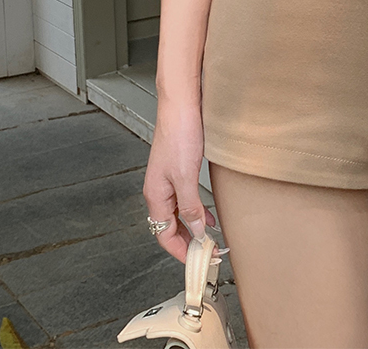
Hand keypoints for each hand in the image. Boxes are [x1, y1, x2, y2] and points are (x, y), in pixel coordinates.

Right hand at [142, 95, 217, 263]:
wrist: (182, 105)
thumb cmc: (180, 135)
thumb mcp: (186, 176)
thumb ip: (189, 206)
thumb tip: (195, 232)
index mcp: (155, 196)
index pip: (164, 236)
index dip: (181, 252)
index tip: (199, 261)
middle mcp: (159, 191)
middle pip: (170, 228)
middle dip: (188, 243)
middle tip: (209, 253)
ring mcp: (168, 180)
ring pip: (179, 214)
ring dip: (193, 228)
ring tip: (212, 238)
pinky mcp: (179, 169)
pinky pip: (185, 199)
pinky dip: (196, 211)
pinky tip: (208, 214)